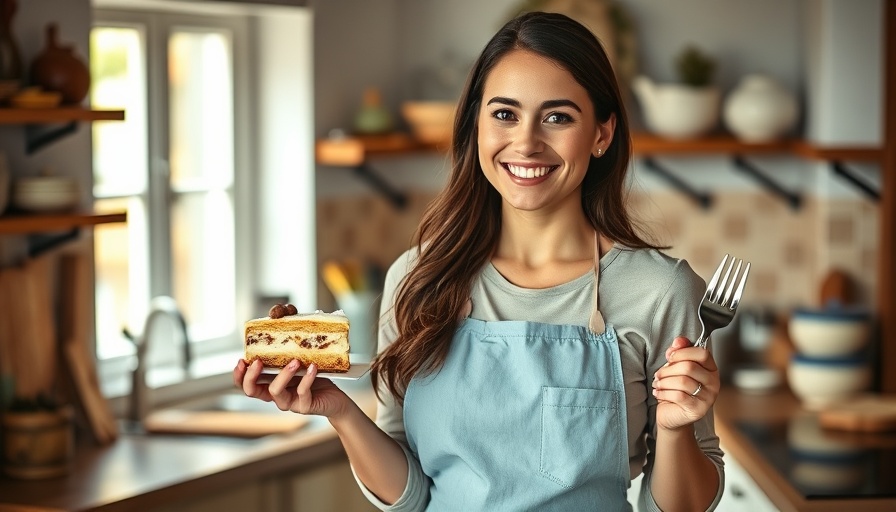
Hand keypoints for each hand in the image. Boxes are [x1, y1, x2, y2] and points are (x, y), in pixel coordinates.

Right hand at [233, 359, 351, 418]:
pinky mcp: (305, 406)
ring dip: (283, 375)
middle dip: (251, 376)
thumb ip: (287, 348)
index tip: (241, 360)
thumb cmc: (314, 377)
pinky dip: (307, 379)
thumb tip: (280, 316)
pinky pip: (302, 393)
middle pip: (252, 391)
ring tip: (295, 361)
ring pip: (276, 392)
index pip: (246, 384)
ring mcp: (289, 402)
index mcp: (270, 384)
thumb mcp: (298, 361)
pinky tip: (313, 367)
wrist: (336, 399)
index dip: (239, 375)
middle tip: (258, 361)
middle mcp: (276, 395)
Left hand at [651, 336, 718, 431]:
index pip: (702, 353)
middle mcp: (713, 383)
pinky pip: (679, 396)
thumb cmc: (676, 389)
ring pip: (682, 381)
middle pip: (689, 367)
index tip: (670, 357)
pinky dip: (664, 393)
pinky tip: (659, 393)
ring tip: (658, 384)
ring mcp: (708, 398)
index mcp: (711, 369)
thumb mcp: (676, 367)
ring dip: (664, 382)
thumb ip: (679, 352)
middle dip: (668, 369)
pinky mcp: (698, 410)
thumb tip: (679, 341)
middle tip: (659, 374)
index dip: (683, 352)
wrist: (673, 414)